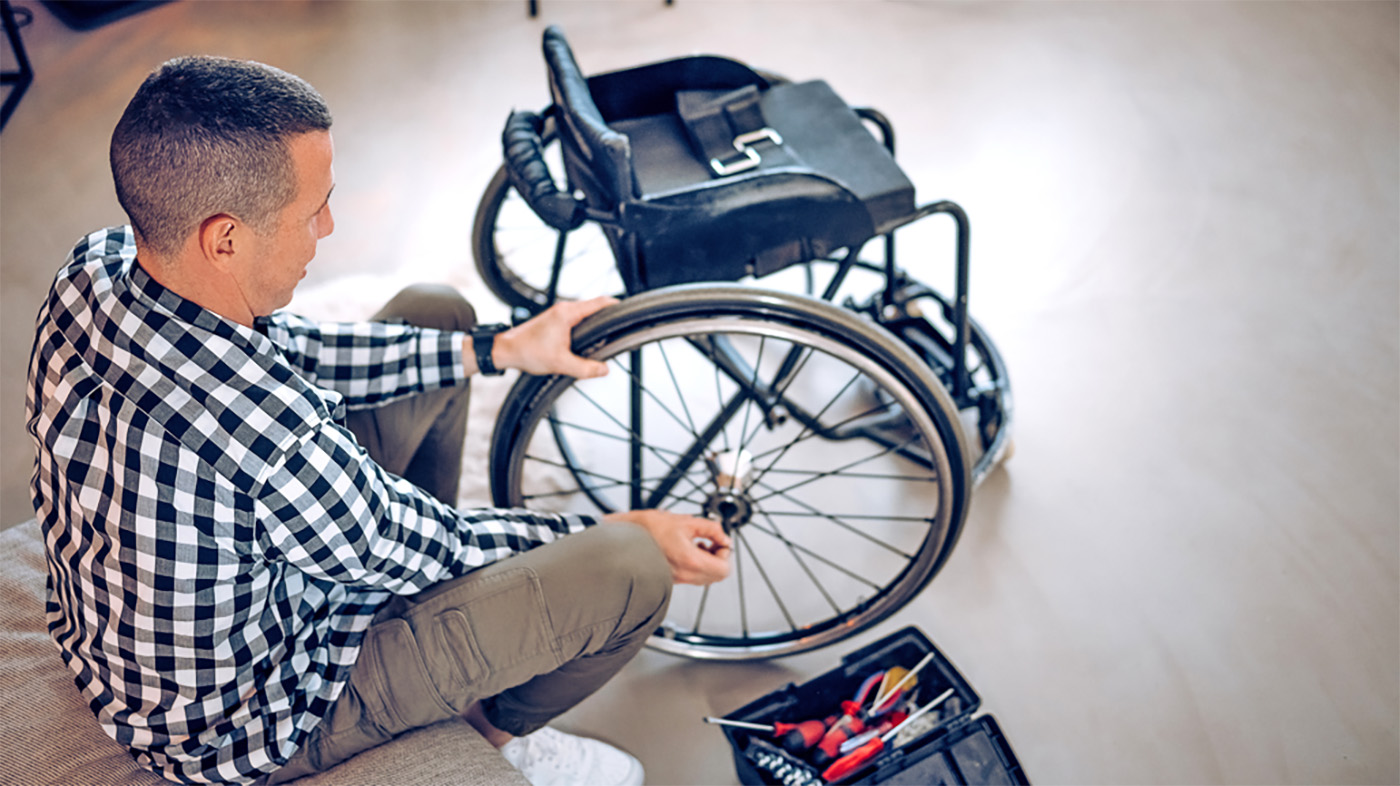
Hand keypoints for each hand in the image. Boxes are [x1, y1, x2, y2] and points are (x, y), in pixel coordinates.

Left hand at [490, 296, 616, 377]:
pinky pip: (577, 319)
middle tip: (621, 331)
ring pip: (586, 314)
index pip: (600, 302)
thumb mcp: (560, 364)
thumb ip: (585, 368)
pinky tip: (588, 341)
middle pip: (596, 308)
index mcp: (568, 313)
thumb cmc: (527, 352)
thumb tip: (604, 369)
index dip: (617, 307)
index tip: (629, 314)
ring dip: (596, 324)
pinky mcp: (555, 321)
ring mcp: (559, 314)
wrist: (506, 350)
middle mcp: (564, 309)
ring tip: (607, 338)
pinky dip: (586, 327)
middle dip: (609, 319)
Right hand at [603, 509, 732, 585]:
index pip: (724, 569)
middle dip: (718, 558)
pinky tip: (687, 550)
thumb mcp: (686, 521)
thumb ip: (711, 529)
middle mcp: (685, 575)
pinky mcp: (670, 579)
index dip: (725, 553)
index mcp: (691, 561)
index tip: (719, 541)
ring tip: (697, 545)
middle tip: (711, 543)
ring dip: (708, 562)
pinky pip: (693, 578)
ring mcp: (677, 580)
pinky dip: (696, 566)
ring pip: (706, 579)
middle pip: (718, 576)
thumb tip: (724, 537)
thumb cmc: (648, 528)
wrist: (623, 537)